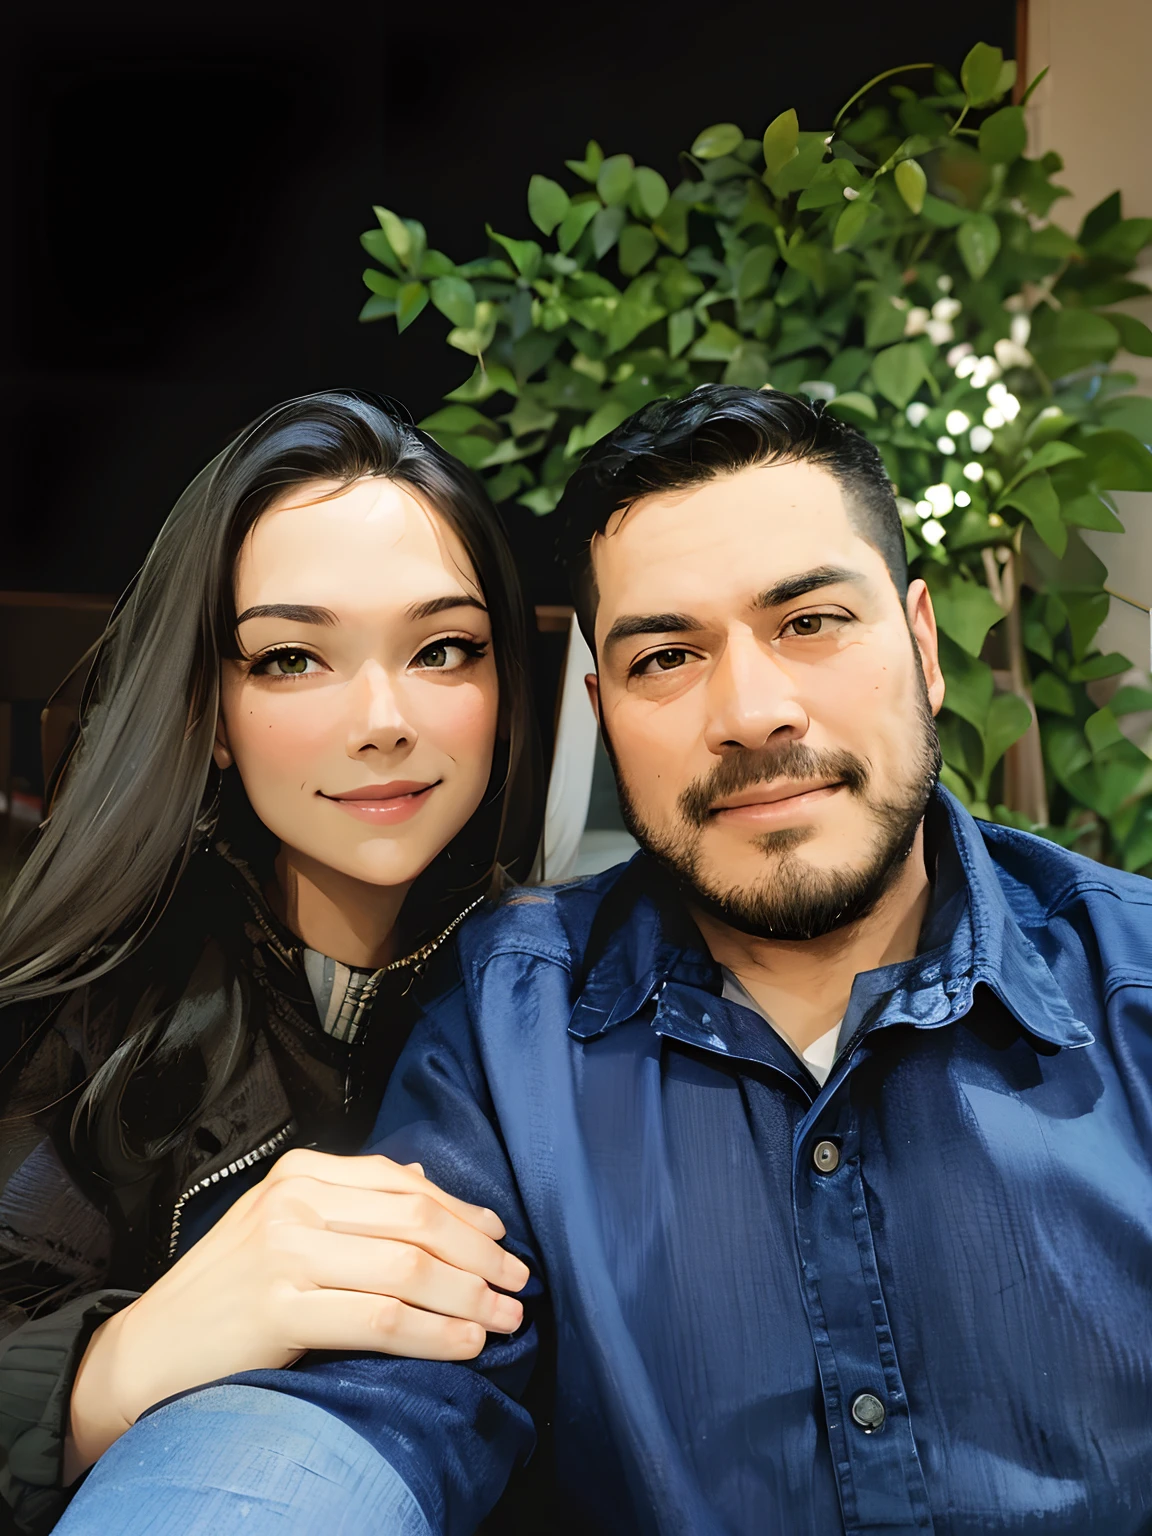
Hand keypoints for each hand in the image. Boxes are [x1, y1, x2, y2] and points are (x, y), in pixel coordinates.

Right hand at [66, 1149, 528, 1477]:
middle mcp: (295, 1202)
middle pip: (417, 1221)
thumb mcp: (284, 1224)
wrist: (151, 1348)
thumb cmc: (227, 1289)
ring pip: (409, 1268)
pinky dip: (435, 1333)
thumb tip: (427, 1185)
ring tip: (504, 1317)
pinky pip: (382, 1317)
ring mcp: (286, 1252)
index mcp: (300, 1173)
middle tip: (518, 1281)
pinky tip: (466, 1343)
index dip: (463, 1211)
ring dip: (470, 1296)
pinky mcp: (282, 1306)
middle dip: (479, 1254)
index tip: (500, 1237)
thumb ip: (352, 1201)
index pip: (404, 1184)